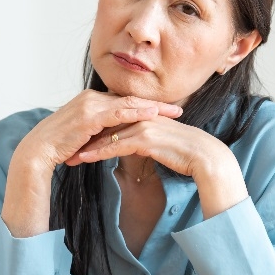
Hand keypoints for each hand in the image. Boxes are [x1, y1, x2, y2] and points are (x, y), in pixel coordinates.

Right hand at [1, 91, 181, 236]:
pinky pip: (118, 112)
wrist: (37, 151)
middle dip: (155, 104)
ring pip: (128, 103)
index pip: (123, 101)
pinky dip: (137, 112)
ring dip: (152, 107)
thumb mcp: (82, 136)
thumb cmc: (58, 147)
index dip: (145, 106)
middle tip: (178, 108)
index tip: (165, 111)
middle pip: (129, 99)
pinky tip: (153, 114)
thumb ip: (97, 132)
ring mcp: (90, 105)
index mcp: (90, 101)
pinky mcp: (89, 115)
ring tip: (173, 112)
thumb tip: (111, 139)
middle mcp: (91, 98)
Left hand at [72, 114, 247, 217]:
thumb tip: (135, 146)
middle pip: (107, 125)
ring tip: (69, 156)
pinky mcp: (145, 140)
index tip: (79, 139)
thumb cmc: (188, 154)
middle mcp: (143, 117)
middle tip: (67, 146)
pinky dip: (98, 153)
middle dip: (86, 137)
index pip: (115, 120)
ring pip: (108, 135)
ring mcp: (144, 126)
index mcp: (147, 115)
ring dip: (87, 147)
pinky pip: (116, 145)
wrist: (207, 158)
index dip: (96, 130)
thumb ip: (148, 141)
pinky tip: (85, 159)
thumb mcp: (164, 144)